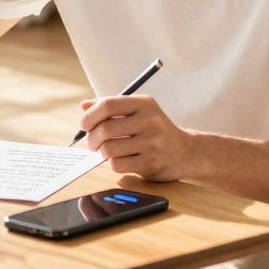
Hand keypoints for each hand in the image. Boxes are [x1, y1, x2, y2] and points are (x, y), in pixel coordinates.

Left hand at [79, 95, 195, 181]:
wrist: (186, 152)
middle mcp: (150, 121)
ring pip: (109, 149)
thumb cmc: (154, 130)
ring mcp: (152, 143)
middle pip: (105, 129)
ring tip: (109, 151)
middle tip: (93, 143)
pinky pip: (117, 165)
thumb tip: (83, 106)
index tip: (84, 125)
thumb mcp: (137, 112)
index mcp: (144, 103)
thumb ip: (111, 108)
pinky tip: (122, 160)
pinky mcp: (151, 163)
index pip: (107, 105)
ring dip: (103, 152)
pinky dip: (114, 164)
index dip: (90, 116)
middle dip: (92, 138)